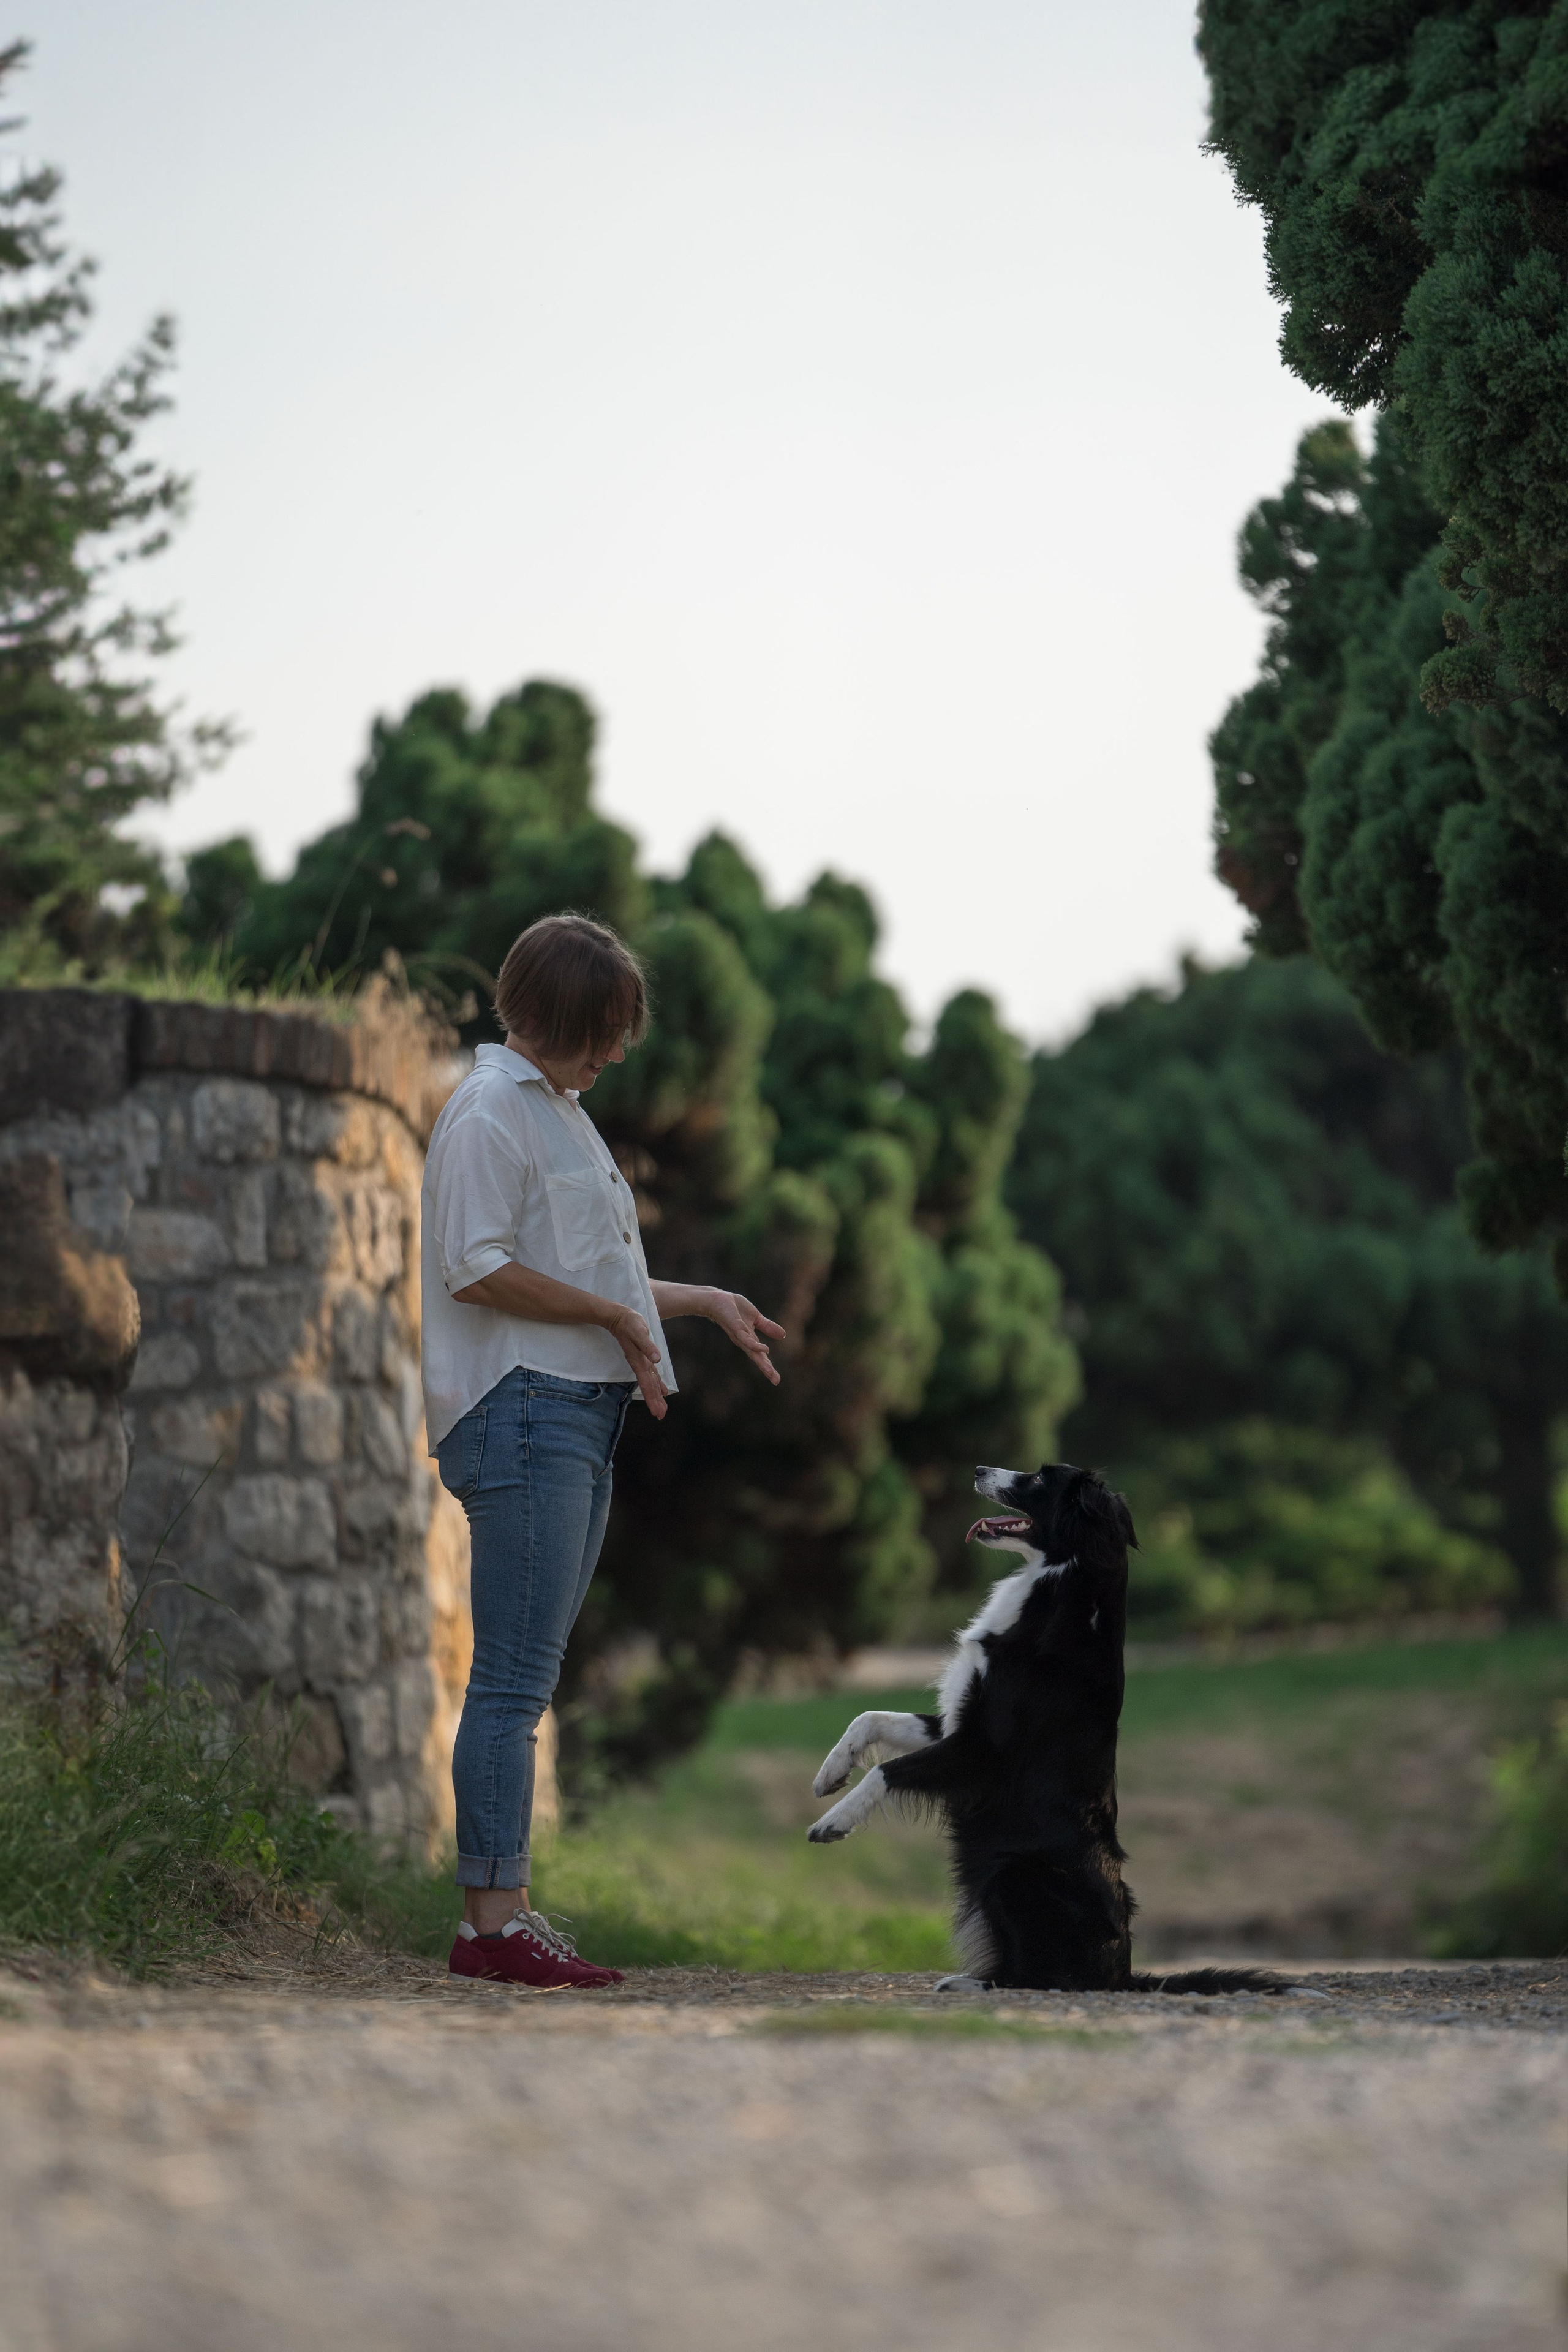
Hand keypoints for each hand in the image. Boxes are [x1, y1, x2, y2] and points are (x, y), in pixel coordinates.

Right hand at [604, 1303, 668, 1418]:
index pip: (647, 1383)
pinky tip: (661, 1390)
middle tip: (660, 1416)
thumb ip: (647, 1346)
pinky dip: (655, 1384)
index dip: (652, 1398)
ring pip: (649, 1382)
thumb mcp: (639, 1331)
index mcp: (639, 1361)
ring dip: (655, 1396)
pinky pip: (650, 1375)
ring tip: (661, 1409)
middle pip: (648, 1386)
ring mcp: (640, 1361)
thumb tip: (657, 1360)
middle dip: (654, 1402)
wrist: (619, 1317)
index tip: (657, 1412)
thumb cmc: (629, 1322)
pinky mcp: (642, 1357)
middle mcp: (640, 1364)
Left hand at [706, 1290, 784, 1384]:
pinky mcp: (736, 1329)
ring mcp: (740, 1336)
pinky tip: (765, 1350)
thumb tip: (783, 1335)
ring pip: (753, 1352)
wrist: (719, 1300)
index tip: (776, 1380)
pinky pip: (747, 1340)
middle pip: (758, 1359)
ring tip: (770, 1372)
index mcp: (750, 1340)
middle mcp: (745, 1342)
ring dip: (762, 1363)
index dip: (768, 1367)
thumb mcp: (756, 1318)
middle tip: (776, 1381)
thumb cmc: (735, 1309)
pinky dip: (756, 1346)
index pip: (761, 1356)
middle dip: (767, 1370)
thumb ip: (768, 1327)